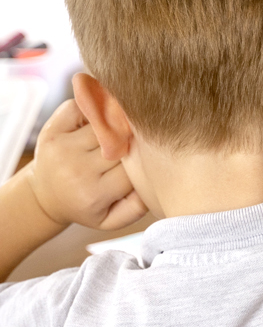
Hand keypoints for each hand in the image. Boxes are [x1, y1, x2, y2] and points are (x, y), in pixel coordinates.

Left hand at [27, 99, 147, 230]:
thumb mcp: (112, 219)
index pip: (133, 170)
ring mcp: (62, 148)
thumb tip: (153, 182)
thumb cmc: (86, 206)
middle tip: (136, 144)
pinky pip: (81, 107)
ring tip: (119, 132)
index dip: (144, 163)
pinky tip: (97, 121)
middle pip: (121, 143)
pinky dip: (93, 108)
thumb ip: (137, 207)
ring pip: (105, 124)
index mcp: (94, 194)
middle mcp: (76, 170)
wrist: (46, 196)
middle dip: (133, 141)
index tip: (145, 163)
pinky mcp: (52, 130)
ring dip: (116, 124)